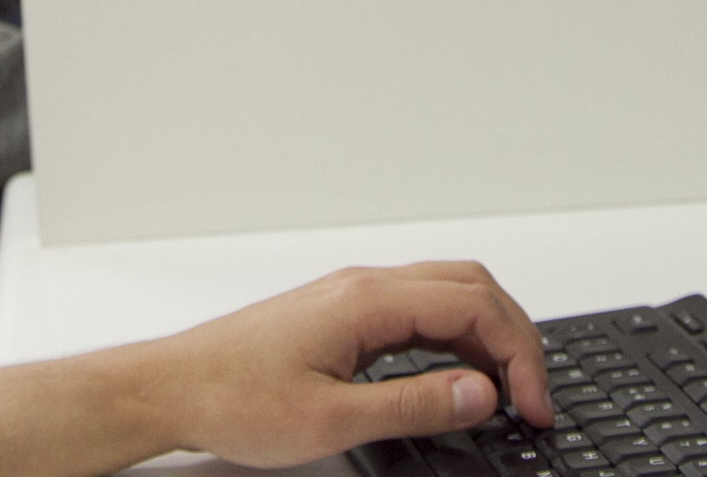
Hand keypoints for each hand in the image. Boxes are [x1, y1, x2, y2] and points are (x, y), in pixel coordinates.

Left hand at [134, 262, 552, 468]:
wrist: (172, 386)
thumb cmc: (234, 398)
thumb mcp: (331, 420)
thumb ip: (413, 405)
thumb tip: (481, 393)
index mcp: (367, 300)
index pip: (475, 306)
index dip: (520, 356)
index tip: (533, 405)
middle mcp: (365, 286)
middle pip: (471, 287)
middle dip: (517, 337)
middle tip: (534, 397)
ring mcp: (354, 296)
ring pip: (448, 293)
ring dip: (489, 333)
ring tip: (509, 389)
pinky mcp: (343, 314)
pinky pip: (420, 308)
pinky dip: (458, 335)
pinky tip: (461, 373)